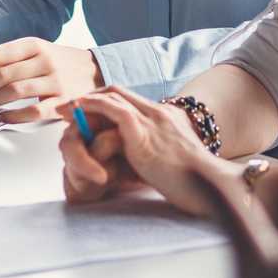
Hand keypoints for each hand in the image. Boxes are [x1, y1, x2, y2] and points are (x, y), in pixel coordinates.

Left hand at [0, 37, 101, 122]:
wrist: (95, 71)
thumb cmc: (55, 61)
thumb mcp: (31, 51)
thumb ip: (1, 56)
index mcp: (34, 45)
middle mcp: (45, 61)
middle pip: (4, 74)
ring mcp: (56, 82)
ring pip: (16, 91)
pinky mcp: (64, 102)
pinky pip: (36, 111)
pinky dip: (15, 116)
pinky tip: (2, 117)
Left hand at [58, 87, 226, 212]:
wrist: (211, 185)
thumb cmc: (199, 181)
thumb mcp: (180, 161)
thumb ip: (163, 155)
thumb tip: (152, 164)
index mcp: (168, 119)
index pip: (132, 100)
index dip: (107, 101)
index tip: (88, 109)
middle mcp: (160, 113)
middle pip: (120, 92)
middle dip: (93, 96)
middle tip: (71, 105)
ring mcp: (152, 121)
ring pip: (114, 97)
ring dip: (87, 101)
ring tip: (66, 108)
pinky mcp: (144, 134)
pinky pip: (114, 111)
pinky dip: (94, 107)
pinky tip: (79, 111)